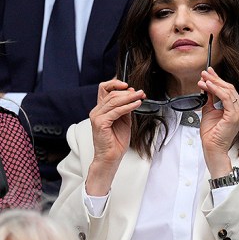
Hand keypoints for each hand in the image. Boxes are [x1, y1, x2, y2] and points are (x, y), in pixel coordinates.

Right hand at [87, 79, 144, 194]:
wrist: (111, 156)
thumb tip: (132, 94)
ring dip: (129, 97)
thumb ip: (126, 108)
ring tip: (140, 96)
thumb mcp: (124, 120)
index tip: (129, 85)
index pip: (104, 88)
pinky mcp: (100, 123)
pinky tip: (136, 105)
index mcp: (101, 109)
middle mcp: (97, 111)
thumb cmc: (116, 140)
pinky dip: (128, 106)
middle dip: (128, 92)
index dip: (116, 84)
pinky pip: (116, 111)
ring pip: (114, 100)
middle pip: (111, 93)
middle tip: (140, 92)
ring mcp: (97, 116)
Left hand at [199, 67, 238, 175]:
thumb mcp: (209, 111)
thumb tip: (207, 87)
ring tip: (203, 79)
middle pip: (230, 89)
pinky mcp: (234, 116)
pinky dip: (216, 90)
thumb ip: (210, 99)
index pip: (229, 90)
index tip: (208, 73)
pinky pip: (226, 98)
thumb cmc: (212, 134)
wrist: (212, 148)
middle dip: (215, 79)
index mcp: (237, 109)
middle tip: (205, 73)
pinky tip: (208, 85)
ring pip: (228, 91)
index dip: (218, 80)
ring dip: (214, 83)